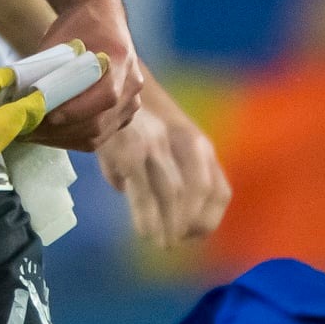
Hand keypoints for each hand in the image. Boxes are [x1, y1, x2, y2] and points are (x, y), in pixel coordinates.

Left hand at [27, 0, 142, 150]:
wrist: (102, 17)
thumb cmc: (77, 26)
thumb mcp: (59, 40)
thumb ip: (46, 70)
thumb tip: (22, 100)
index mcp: (120, 59)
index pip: (105, 95)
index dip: (76, 110)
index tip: (46, 116)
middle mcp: (132, 84)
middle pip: (100, 122)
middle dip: (60, 131)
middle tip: (28, 129)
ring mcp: (131, 102)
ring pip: (98, 135)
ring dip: (62, 139)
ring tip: (33, 134)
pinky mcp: (124, 116)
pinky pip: (99, 136)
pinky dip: (72, 139)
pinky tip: (49, 134)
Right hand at [99, 80, 230, 246]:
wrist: (106, 80)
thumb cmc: (135, 117)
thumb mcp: (165, 141)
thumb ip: (168, 172)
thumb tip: (155, 210)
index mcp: (199, 145)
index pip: (218, 190)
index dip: (208, 218)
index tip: (193, 235)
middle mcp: (185, 143)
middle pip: (197, 192)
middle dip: (187, 225)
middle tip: (173, 243)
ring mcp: (156, 145)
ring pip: (172, 193)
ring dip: (168, 225)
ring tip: (160, 243)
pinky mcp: (129, 150)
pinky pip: (143, 191)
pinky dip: (147, 217)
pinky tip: (144, 232)